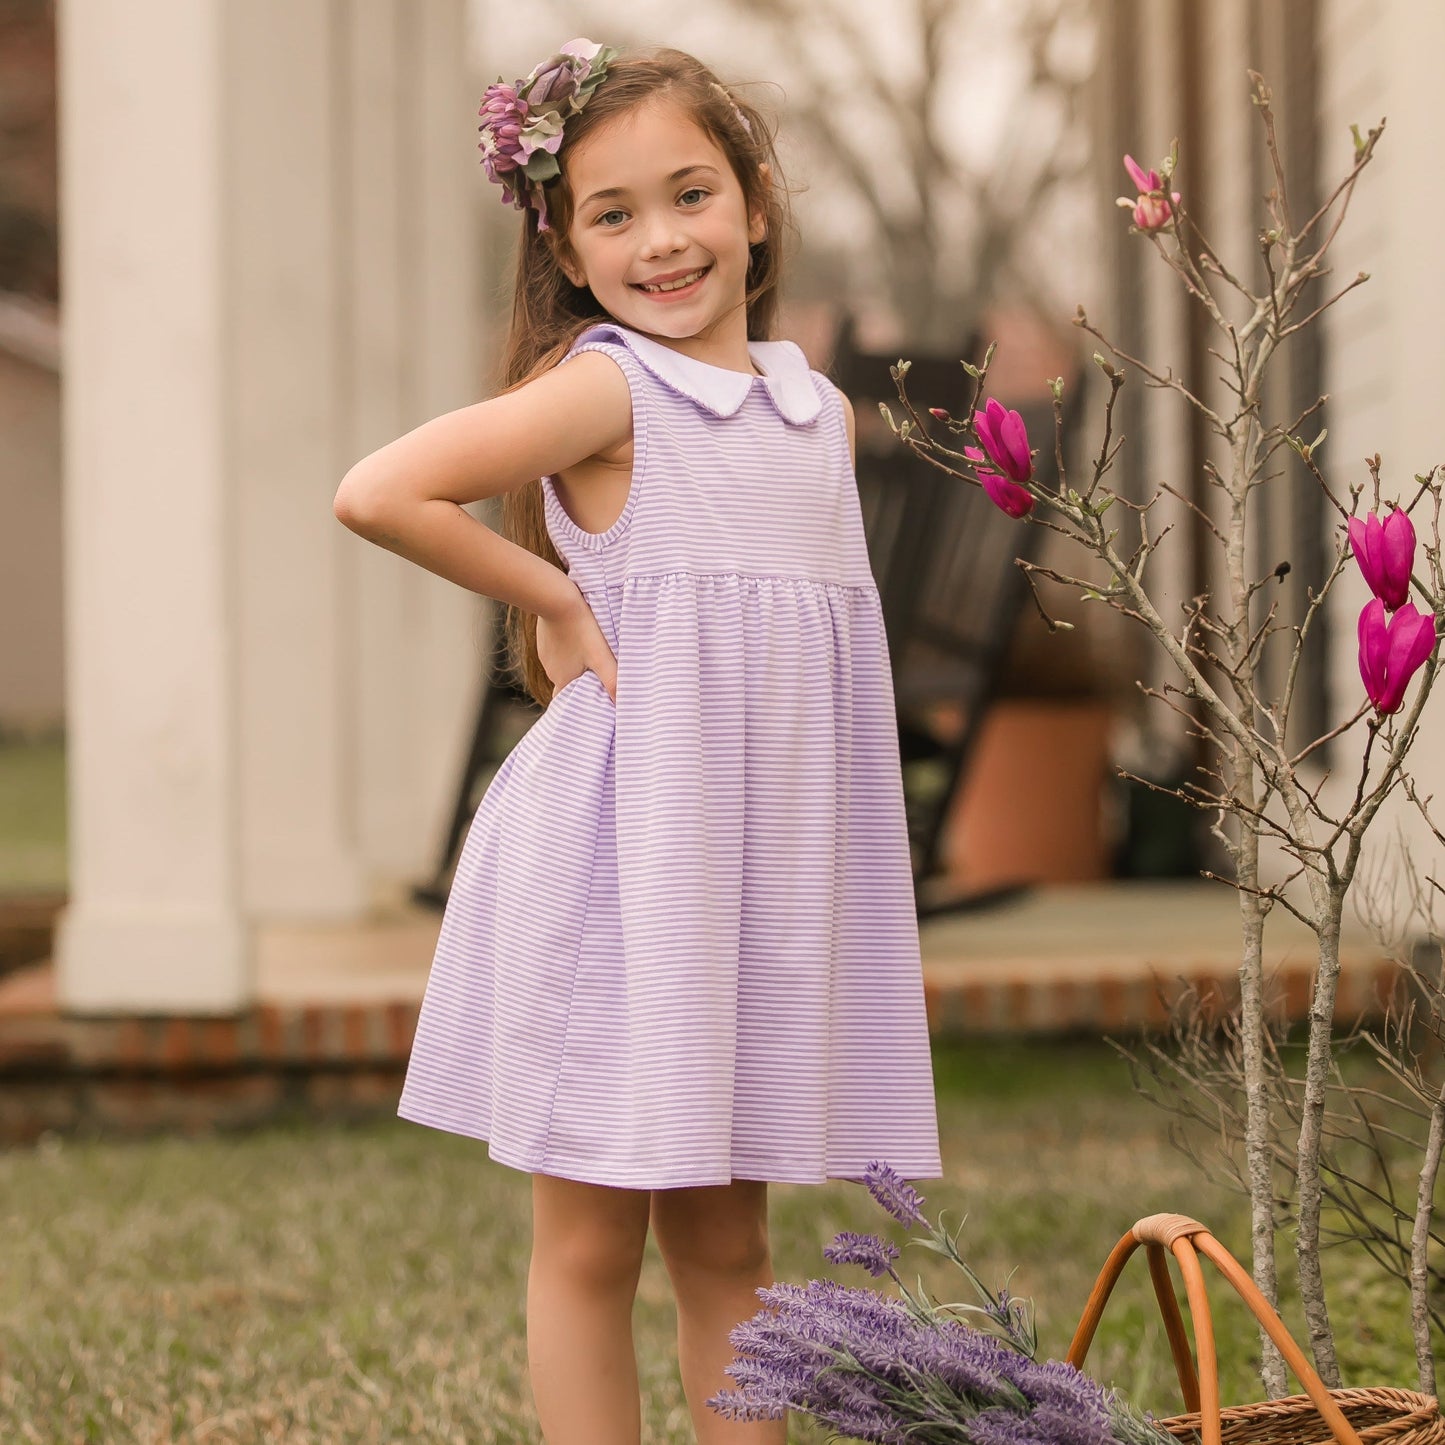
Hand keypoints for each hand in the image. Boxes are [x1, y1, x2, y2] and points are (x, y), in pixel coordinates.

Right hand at [536, 586, 617, 703]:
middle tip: (601, 677)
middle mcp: (551, 671)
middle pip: (569, 682)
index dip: (579, 703)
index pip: (568, 701)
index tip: (592, 703)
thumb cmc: (581, 629)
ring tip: (594, 655)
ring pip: (565, 664)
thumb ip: (613, 682)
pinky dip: (570, 647)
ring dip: (577, 663)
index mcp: (562, 680)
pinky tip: (582, 637)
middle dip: (583, 682)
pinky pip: (559, 649)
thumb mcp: (601, 657)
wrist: (556, 599)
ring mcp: (546, 654)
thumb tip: (623, 707)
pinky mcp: (545, 638)